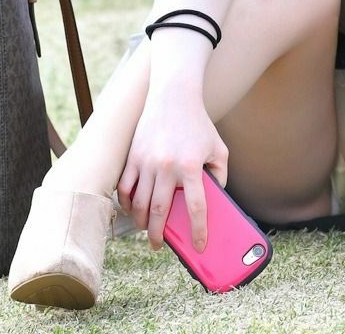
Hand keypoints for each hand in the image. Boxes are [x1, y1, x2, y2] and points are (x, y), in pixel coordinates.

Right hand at [119, 84, 228, 251]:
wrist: (173, 98)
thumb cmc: (199, 125)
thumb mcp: (219, 147)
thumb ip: (220, 174)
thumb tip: (214, 199)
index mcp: (192, 166)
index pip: (196, 207)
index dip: (198, 230)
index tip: (199, 245)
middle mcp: (167, 167)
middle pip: (159, 212)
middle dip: (159, 235)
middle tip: (160, 246)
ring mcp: (146, 163)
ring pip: (138, 204)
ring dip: (141, 223)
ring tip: (147, 230)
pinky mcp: (132, 158)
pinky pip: (124, 189)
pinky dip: (126, 205)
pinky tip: (132, 211)